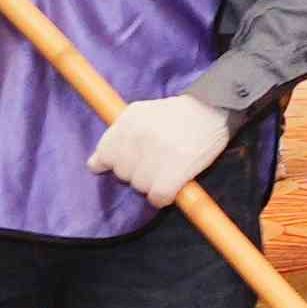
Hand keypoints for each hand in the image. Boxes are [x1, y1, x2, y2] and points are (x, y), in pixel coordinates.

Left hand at [91, 94, 227, 205]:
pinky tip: (172, 187)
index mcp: (128, 120)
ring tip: (167, 170)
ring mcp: (157, 153)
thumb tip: (93, 165)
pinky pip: (157, 197)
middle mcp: (139, 135)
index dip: (116, 162)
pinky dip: (163, 197)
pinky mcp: (175, 170)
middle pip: (123, 174)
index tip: (132, 161)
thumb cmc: (176, 114)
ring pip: (140, 186)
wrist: (213, 110)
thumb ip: (117, 136)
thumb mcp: (142, 113)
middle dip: (137, 172)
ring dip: (152, 184)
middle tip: (156, 162)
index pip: (105, 154)